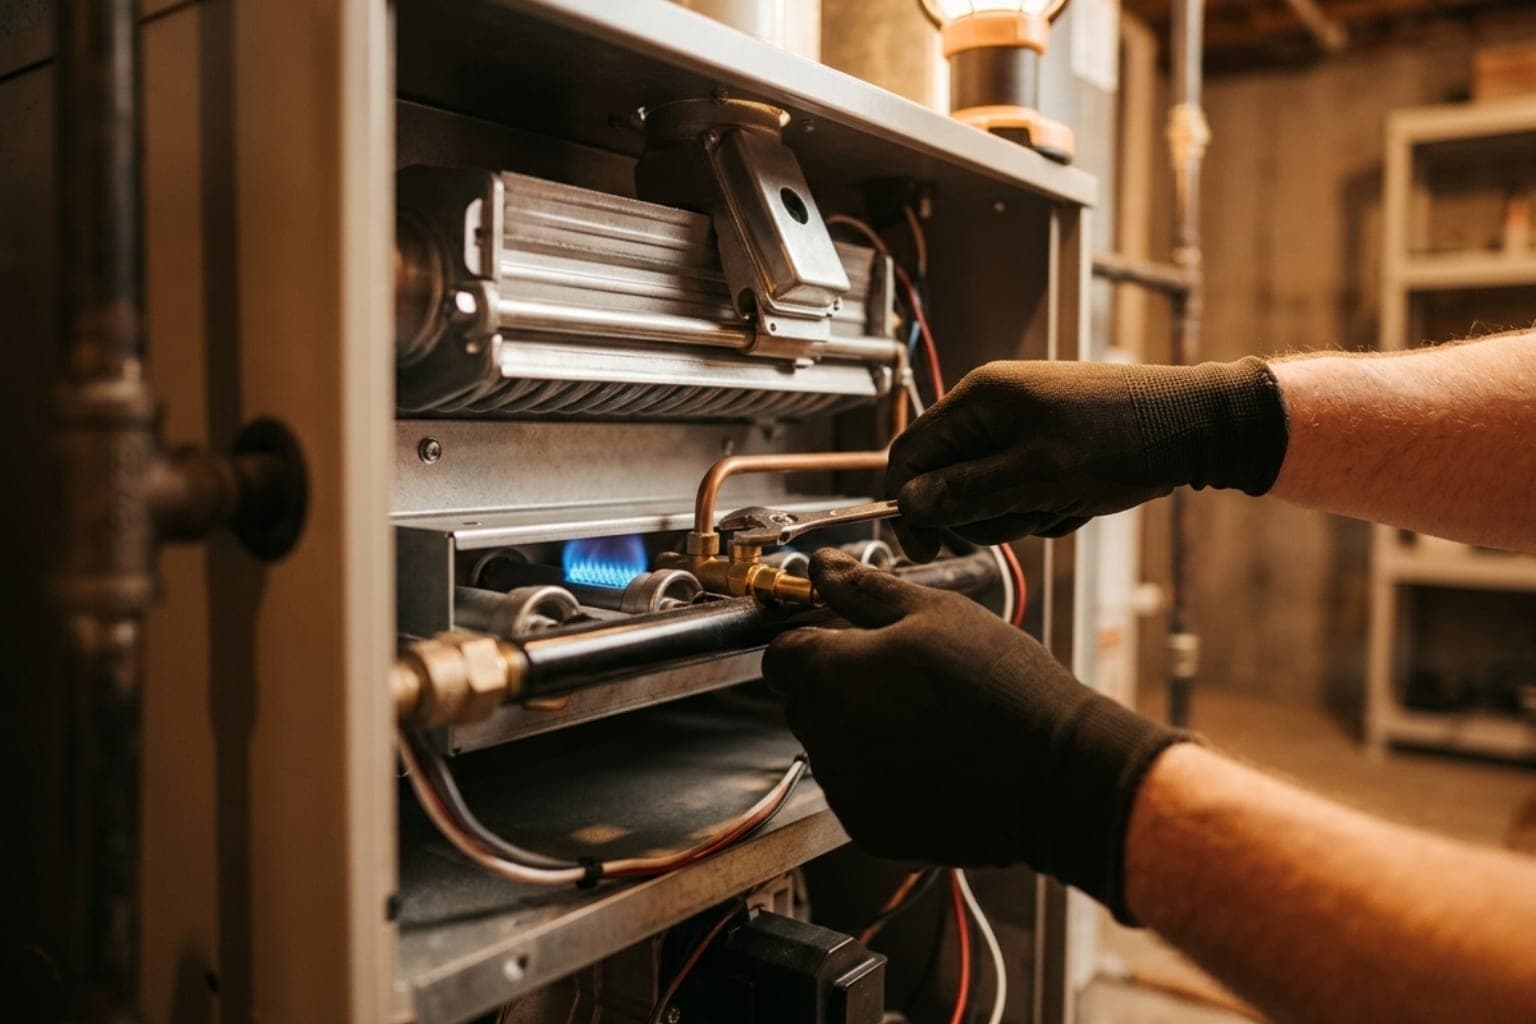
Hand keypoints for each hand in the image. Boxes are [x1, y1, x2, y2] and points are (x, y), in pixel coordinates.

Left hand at [763, 550, 1188, 919]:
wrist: (1057, 775)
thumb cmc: (1001, 684)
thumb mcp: (935, 614)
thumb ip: (863, 589)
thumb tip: (821, 564)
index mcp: (833, 675)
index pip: (781, 655)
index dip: (812, 641)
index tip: (849, 639)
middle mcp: (825, 736)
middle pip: (805, 701)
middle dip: (839, 685)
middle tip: (904, 675)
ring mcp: (845, 788)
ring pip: (831, 747)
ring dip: (860, 730)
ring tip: (929, 718)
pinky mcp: (870, 828)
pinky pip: (858, 790)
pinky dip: (882, 776)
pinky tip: (933, 760)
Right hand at [886, 357, 1288, 560]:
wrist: (1195, 425)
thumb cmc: (1123, 441)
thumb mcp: (1038, 477)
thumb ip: (966, 492)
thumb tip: (909, 505)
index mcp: (979, 398)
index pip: (909, 454)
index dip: (909, 506)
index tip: (925, 548)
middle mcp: (991, 405)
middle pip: (946, 478)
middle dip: (984, 512)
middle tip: (1029, 517)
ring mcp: (1019, 424)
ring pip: (985, 491)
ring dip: (1021, 512)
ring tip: (1065, 503)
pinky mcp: (1045, 442)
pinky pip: (1020, 489)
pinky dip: (1045, 505)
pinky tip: (1080, 498)